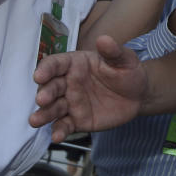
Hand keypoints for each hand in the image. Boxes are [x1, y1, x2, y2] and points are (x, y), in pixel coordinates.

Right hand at [31, 35, 147, 141]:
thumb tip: (104, 39)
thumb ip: (113, 52)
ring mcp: (71, 102)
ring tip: (35, 121)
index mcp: (75, 64)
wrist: (139, 95)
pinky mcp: (77, 120)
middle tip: (41, 99)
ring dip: (43, 114)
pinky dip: (59, 131)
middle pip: (51, 87)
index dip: (46, 69)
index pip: (55, 64)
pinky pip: (65, 125)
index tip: (39, 76)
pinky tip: (56, 137)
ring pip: (53, 108)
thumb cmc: (128, 72)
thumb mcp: (125, 59)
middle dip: (44, 93)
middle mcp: (68, 83)